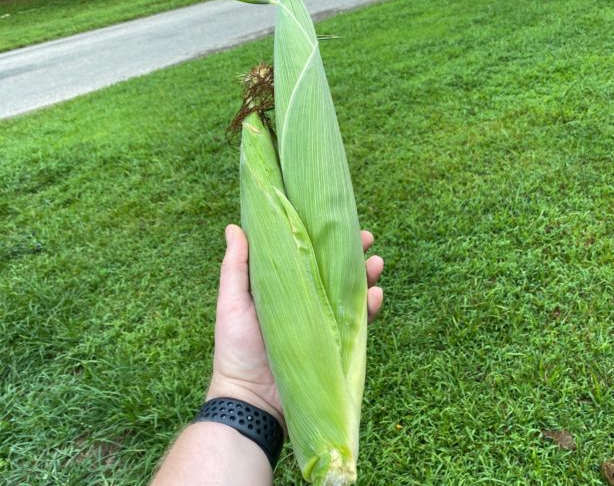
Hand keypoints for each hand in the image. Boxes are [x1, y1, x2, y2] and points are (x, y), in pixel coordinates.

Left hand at [207, 224, 384, 425]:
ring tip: (376, 263)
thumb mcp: (232, 303)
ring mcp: (322, 322)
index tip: (333, 220)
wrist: (251, 399)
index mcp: (282, 286)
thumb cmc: (236, 348)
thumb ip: (236, 267)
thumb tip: (234, 227)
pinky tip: (377, 296)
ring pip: (350, 293)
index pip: (306, 255)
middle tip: (366, 238)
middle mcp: (305, 300)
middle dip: (352, 254)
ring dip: (366, 277)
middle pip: (333, 271)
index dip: (321, 237)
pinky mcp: (335, 343)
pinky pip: (358, 323)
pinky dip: (370, 309)